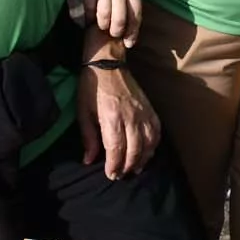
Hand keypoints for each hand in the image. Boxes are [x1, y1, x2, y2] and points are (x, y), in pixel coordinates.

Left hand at [77, 64, 159, 179]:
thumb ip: (88, 138)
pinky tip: (147, 152)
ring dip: (142, 159)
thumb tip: (89, 160)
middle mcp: (131, 116)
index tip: (110, 175)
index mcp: (112, 117)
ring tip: (134, 168)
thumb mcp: (83, 112)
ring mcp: (143, 112)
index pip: (117, 148)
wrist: (107, 63)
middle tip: (120, 175)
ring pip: (149, 143)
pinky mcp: (150, 108)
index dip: (114, 165)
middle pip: (134, 149)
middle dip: (127, 166)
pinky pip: (156, 131)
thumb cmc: (91, 88)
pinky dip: (154, 145)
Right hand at [78, 0, 141, 45]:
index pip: (136, 16)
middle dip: (116, 32)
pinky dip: (87, 16)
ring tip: (101, 25)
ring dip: (102, 25)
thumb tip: (129, 9)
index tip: (129, 41)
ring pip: (103, 17)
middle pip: (119, 21)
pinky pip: (87, 7)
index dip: (132, 32)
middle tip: (113, 34)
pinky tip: (87, 18)